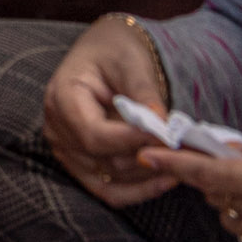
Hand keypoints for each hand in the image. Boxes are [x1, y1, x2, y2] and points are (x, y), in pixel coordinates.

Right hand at [38, 17, 178, 208]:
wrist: (104, 52)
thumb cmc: (115, 50)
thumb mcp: (130, 63)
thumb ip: (144, 94)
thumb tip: (163, 127)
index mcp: (62, 96)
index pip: (93, 134)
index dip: (130, 141)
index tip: (166, 138)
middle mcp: (57, 129)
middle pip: (104, 159)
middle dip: (147, 156)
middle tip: (184, 149)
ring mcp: (66, 151)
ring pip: (110, 179)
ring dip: (147, 174)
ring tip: (181, 160)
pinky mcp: (81, 165)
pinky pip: (108, 190)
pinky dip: (137, 191)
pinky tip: (165, 180)